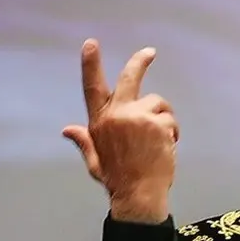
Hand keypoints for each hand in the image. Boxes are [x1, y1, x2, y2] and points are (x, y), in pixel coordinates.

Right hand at [62, 39, 177, 222]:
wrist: (139, 195)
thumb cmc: (118, 180)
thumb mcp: (96, 161)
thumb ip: (85, 141)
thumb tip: (67, 129)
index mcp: (99, 122)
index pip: (92, 87)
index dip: (90, 64)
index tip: (91, 44)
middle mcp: (116, 115)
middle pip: (129, 79)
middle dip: (139, 62)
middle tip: (149, 53)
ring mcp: (136, 117)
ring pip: (158, 103)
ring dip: (163, 118)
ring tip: (160, 141)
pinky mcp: (156, 123)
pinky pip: (170, 119)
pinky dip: (172, 133)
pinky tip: (166, 148)